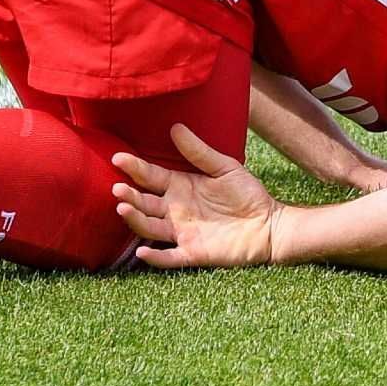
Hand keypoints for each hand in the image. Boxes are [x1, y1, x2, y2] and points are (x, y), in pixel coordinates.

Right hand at [111, 125, 282, 268]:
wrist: (270, 225)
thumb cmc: (247, 193)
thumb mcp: (224, 167)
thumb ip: (199, 152)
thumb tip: (175, 127)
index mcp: (180, 186)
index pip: (150, 176)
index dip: (134, 167)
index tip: (117, 157)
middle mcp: (175, 209)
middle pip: (144, 202)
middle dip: (129, 196)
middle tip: (117, 189)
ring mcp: (181, 232)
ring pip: (149, 228)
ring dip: (135, 220)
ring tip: (123, 209)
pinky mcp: (192, 253)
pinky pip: (169, 257)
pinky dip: (154, 257)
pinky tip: (142, 251)